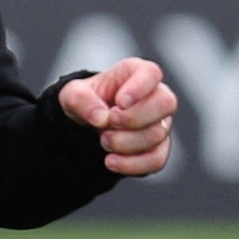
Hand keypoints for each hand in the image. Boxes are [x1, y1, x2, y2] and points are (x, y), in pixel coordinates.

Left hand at [59, 57, 176, 175]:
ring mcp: (160, 122)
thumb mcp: (73, 95)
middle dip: (133, 118)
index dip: (139, 88)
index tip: (119, 102)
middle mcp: (155, 95)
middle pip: (166, 103)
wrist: (87, 126)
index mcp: (136, 73)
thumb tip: (101, 118)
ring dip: (126, 143)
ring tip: (104, 140)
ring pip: (158, 134)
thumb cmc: (87, 102)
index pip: (151, 73)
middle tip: (108, 123)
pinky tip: (111, 161)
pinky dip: (132, 164)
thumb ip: (82, 100)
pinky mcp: (159, 148)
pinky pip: (157, 159)